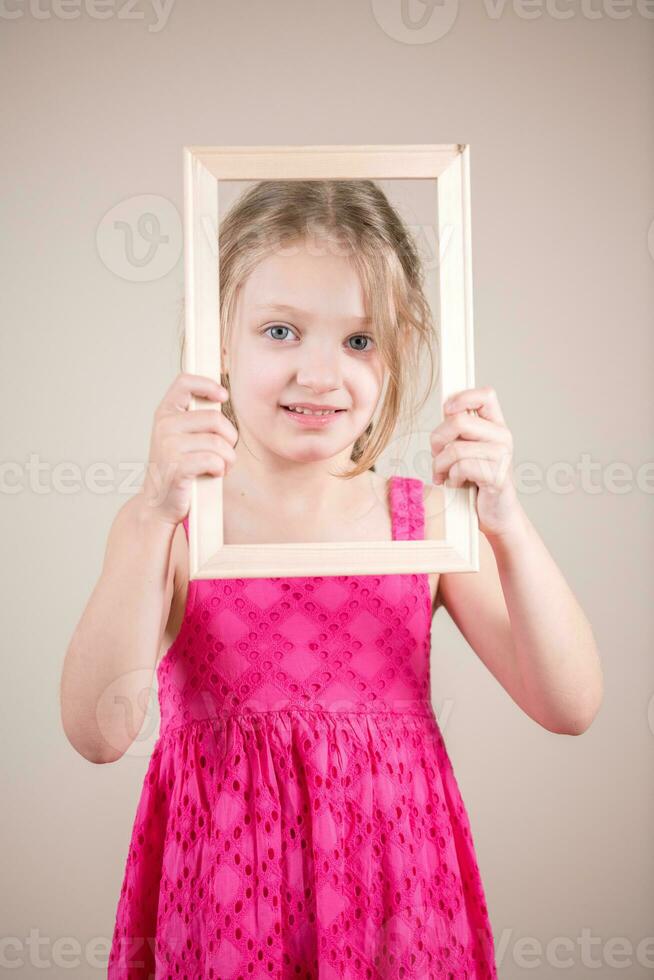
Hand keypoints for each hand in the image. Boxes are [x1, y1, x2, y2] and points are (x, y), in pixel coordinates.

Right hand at [138, 372, 238, 527]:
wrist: (159, 504)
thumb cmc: (177, 469)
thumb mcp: (181, 437)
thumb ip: (195, 418)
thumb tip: (220, 395)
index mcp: (165, 413)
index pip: (184, 382)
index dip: (207, 384)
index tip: (223, 396)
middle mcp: (164, 426)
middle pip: (215, 419)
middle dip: (230, 438)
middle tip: (226, 452)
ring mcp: (168, 446)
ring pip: (218, 443)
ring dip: (228, 458)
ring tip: (220, 466)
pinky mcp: (177, 467)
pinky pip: (214, 460)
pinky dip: (221, 469)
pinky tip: (214, 473)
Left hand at [430, 385, 522, 538]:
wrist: (497, 514)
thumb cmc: (478, 481)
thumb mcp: (468, 450)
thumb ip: (460, 430)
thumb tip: (447, 408)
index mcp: (497, 426)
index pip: (485, 395)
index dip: (463, 397)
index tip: (448, 410)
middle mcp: (503, 437)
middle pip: (458, 422)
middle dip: (437, 440)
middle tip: (436, 455)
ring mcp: (502, 457)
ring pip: (454, 449)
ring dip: (440, 465)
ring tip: (443, 474)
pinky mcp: (496, 477)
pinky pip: (461, 468)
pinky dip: (451, 478)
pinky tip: (456, 483)